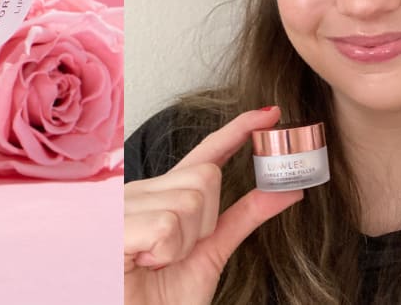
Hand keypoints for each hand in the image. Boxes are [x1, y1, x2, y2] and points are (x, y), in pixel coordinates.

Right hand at [124, 106, 302, 304]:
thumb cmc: (159, 299)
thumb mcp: (211, 254)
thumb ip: (244, 217)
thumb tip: (287, 189)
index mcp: (162, 196)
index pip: (205, 155)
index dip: (237, 131)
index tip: (269, 114)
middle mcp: (140, 192)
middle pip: (206, 177)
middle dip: (205, 224)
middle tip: (175, 254)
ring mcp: (122, 204)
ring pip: (189, 202)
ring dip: (183, 244)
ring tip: (154, 261)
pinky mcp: (113, 221)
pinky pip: (166, 224)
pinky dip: (165, 252)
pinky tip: (142, 262)